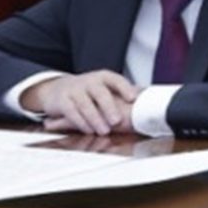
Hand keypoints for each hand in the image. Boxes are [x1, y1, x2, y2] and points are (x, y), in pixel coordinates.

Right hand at [22, 71, 139, 135]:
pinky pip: (72, 111)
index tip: (133, 98)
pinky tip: (89, 130)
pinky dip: (80, 122)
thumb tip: (148, 94)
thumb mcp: (106, 88)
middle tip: (117, 121)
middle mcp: (90, 81)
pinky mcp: (62, 101)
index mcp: (104, 77)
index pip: (116, 80)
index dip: (125, 88)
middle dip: (109, 107)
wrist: (58, 89)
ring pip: (85, 104)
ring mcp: (75, 90)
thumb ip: (124, 92)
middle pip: (100, 93)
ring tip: (104, 130)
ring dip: (95, 119)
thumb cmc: (90, 91)